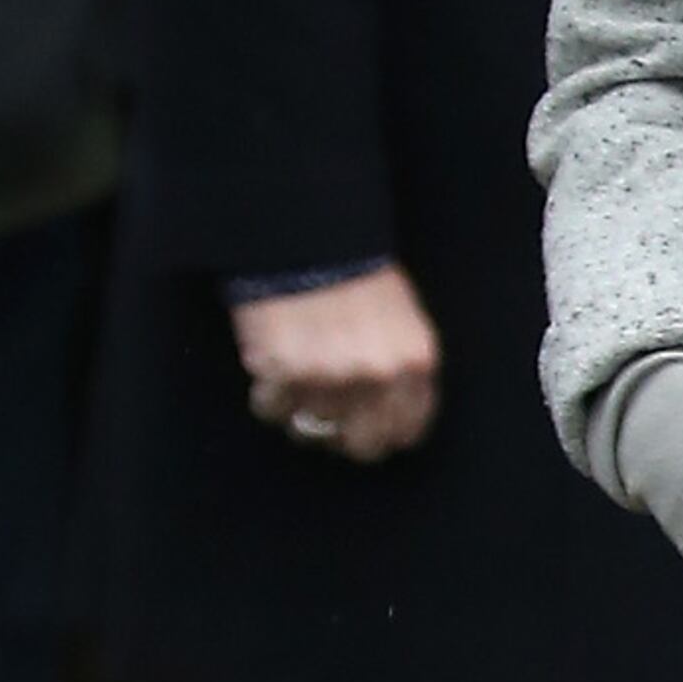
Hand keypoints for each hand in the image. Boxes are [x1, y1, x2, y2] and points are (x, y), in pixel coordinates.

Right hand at [236, 263, 442, 466]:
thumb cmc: (356, 272)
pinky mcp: (285, 372)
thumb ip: (403, 371)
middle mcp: (378, 377)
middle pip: (362, 445)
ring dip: (299, 410)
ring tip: (294, 377)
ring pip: (310, 430)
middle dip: (341, 435)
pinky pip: (271, 410)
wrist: (308, 236)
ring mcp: (331, 378)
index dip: (382, 435)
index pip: (406, 431)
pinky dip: (267, 395)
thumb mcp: (403, 319)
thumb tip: (390, 419)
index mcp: (415, 363)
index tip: (364, 430)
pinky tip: (270, 368)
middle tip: (324, 415)